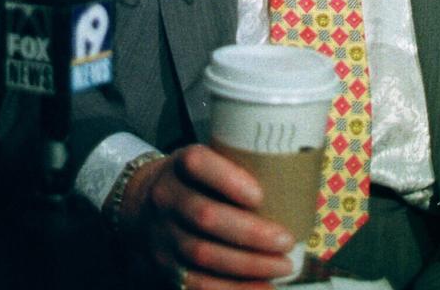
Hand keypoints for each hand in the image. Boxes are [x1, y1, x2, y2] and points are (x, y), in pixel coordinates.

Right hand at [115, 145, 294, 288]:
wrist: (143, 205)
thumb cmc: (193, 182)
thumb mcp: (206, 162)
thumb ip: (237, 168)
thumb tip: (296, 179)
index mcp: (179, 165)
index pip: (197, 164)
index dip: (228, 180)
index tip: (259, 194)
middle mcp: (166, 198)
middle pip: (204, 216)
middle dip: (249, 233)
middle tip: (285, 240)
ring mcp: (162, 236)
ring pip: (203, 255)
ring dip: (248, 265)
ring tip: (282, 265)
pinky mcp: (166, 268)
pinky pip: (199, 285)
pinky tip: (263, 288)